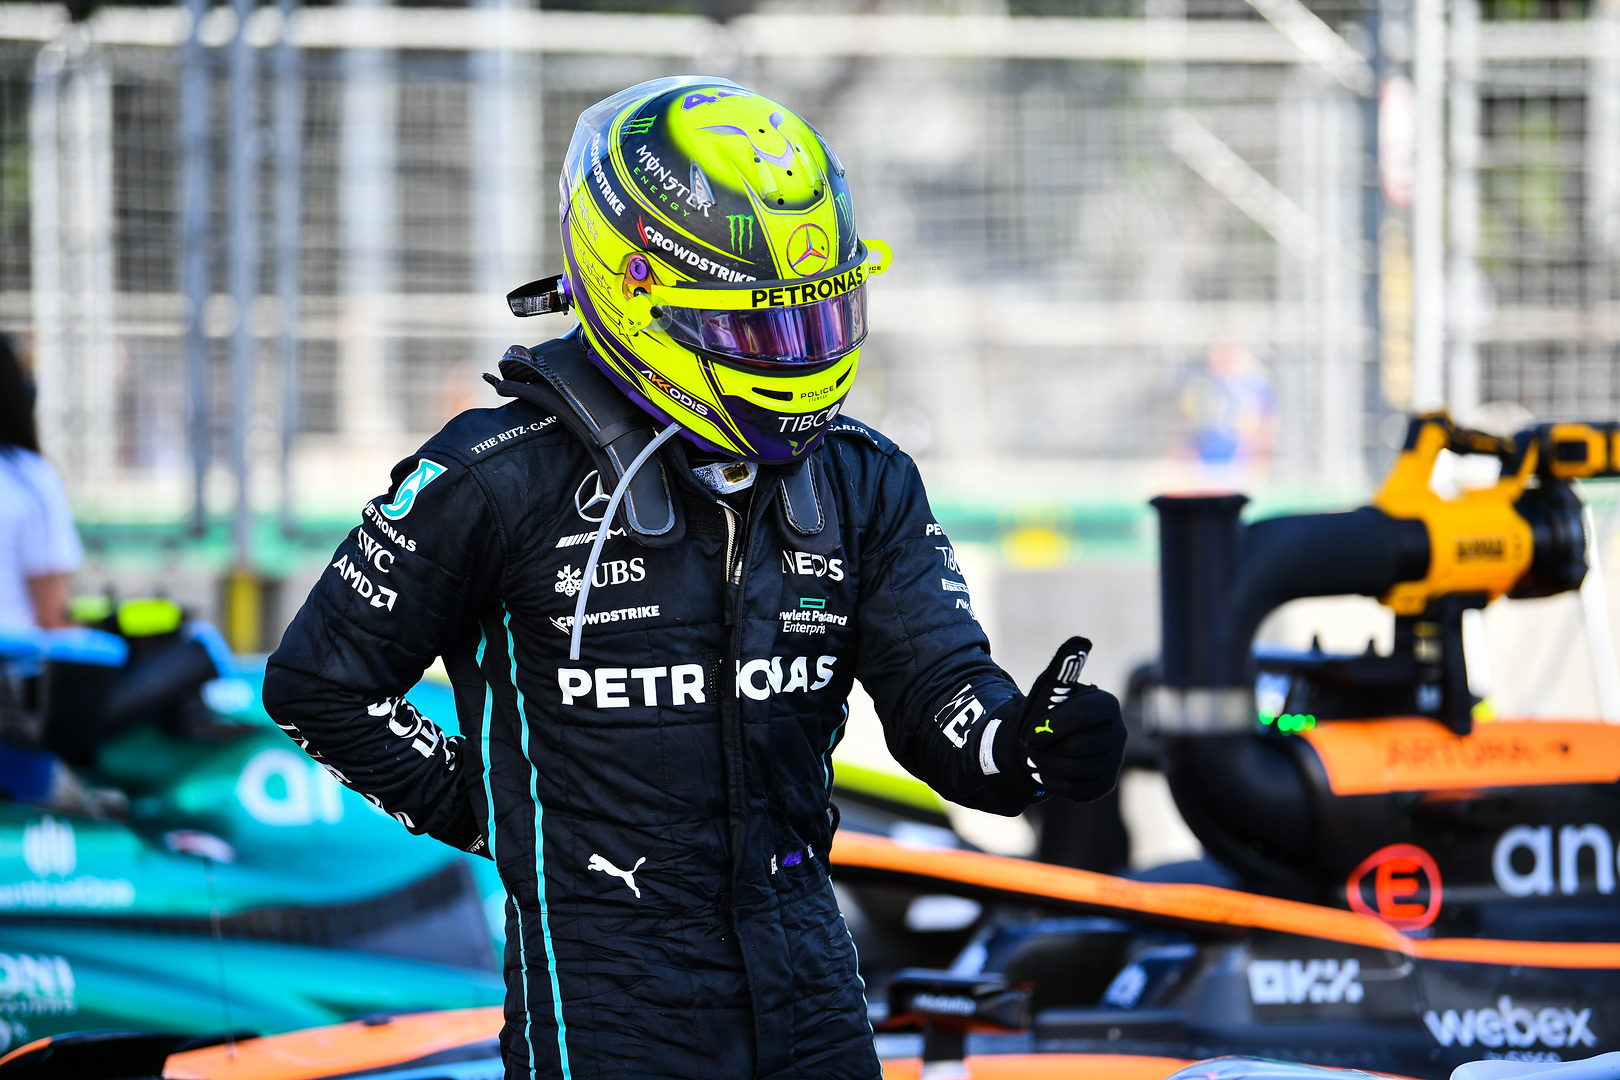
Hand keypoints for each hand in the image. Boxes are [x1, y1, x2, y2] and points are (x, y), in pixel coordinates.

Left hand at [1007, 637, 1125, 802]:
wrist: (1042, 742)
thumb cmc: (1046, 711)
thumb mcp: (1051, 688)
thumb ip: (1064, 666)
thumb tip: (1082, 641)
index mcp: (1107, 704)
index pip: (1080, 716)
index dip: (1050, 726)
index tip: (1029, 731)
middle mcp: (1119, 732)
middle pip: (1075, 746)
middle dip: (1044, 747)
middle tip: (1033, 744)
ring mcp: (1115, 760)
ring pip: (1072, 769)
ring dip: (1043, 764)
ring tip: (1038, 754)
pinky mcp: (1105, 783)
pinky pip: (1072, 789)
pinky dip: (1050, 781)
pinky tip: (1046, 769)